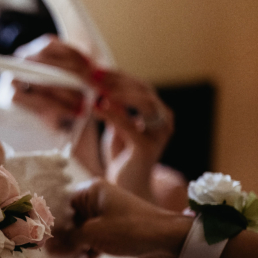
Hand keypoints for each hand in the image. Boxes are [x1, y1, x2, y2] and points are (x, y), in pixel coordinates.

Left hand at [11, 36, 173, 177]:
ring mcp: (159, 134)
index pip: (140, 86)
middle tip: (94, 74)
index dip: (119, 76)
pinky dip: (112, 114)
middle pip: (143, 90)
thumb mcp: (118, 126)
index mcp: (158, 112)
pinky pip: (129, 126)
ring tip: (96, 88)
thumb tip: (99, 85)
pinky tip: (95, 108)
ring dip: (118, 92)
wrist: (128, 189)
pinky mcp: (147, 148)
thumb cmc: (123, 158)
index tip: (96, 68)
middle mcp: (164, 121)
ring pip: (143, 103)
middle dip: (118, 80)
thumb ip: (115, 107)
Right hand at [50, 179, 190, 257]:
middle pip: (70, 219)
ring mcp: (107, 216)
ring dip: (73, 248)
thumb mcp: (94, 235)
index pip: (61, 203)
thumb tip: (46, 247)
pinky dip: (87, 252)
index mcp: (92, 191)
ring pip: (81, 232)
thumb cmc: (131, 230)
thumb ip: (68, 240)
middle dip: (60, 237)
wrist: (168, 241)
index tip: (35, 237)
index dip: (48, 221)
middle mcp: (98, 200)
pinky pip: (93, 241)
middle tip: (46, 254)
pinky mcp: (115, 232)